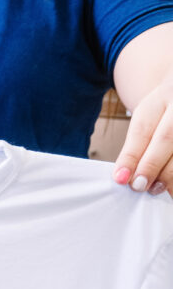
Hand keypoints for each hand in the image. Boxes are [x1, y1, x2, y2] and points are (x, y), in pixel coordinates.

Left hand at [113, 79, 172, 196]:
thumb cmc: (166, 110)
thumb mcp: (148, 118)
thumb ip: (137, 145)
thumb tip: (124, 177)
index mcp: (162, 99)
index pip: (143, 130)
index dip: (131, 157)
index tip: (120, 178)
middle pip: (166, 138)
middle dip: (151, 166)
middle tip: (139, 186)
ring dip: (170, 176)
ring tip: (156, 189)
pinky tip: (171, 188)